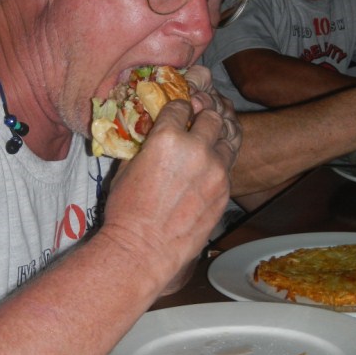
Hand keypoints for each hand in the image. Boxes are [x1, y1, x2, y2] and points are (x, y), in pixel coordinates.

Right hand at [97, 65, 239, 292]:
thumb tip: (155, 135)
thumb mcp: (128, 166)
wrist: (144, 249)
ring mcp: (216, 170)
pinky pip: (228, 167)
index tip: (176, 113)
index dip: (177, 107)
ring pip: (228, 139)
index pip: (181, 106)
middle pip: (212, 116)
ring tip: (207, 143)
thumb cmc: (127, 210)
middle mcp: (197, 148)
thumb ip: (147, 145)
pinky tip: (208, 170)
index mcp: (168, 137)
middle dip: (203, 116)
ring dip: (217, 137)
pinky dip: (219, 164)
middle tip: (195, 123)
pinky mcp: (225, 191)